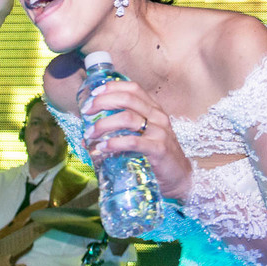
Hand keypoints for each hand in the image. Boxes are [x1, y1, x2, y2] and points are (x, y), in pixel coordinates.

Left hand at [81, 80, 191, 200]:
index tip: (93, 93)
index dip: (112, 87)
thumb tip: (89, 134)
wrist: (180, 178)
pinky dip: (114, 144)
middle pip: (127, 100)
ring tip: (90, 134)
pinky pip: (133, 142)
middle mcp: (158, 117)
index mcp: (154, 109)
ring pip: (127, 118)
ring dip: (104, 124)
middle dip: (103, 102)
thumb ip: (121, 131)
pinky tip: (102, 148)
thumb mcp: (143, 137)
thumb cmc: (157, 156)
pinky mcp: (159, 150)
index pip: (133, 89)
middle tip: (86, 111)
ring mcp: (160, 132)